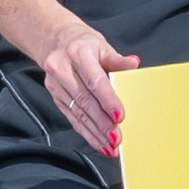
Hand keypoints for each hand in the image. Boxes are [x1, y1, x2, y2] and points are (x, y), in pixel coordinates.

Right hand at [37, 25, 139, 154]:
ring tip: (110, 146)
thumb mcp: (102, 46)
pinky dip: (86, 133)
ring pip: (78, 113)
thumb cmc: (85, 45)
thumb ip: (117, 60)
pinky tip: (98, 143)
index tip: (120, 117)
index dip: (108, 100)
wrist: (58, 42)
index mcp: (78, 52)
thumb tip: (133, 64)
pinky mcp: (55, 97)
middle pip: (85, 100)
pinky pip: (72, 118)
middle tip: (117, 138)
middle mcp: (62, 68)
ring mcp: (56, 84)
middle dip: (102, 123)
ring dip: (95, 132)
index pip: (94, 81)